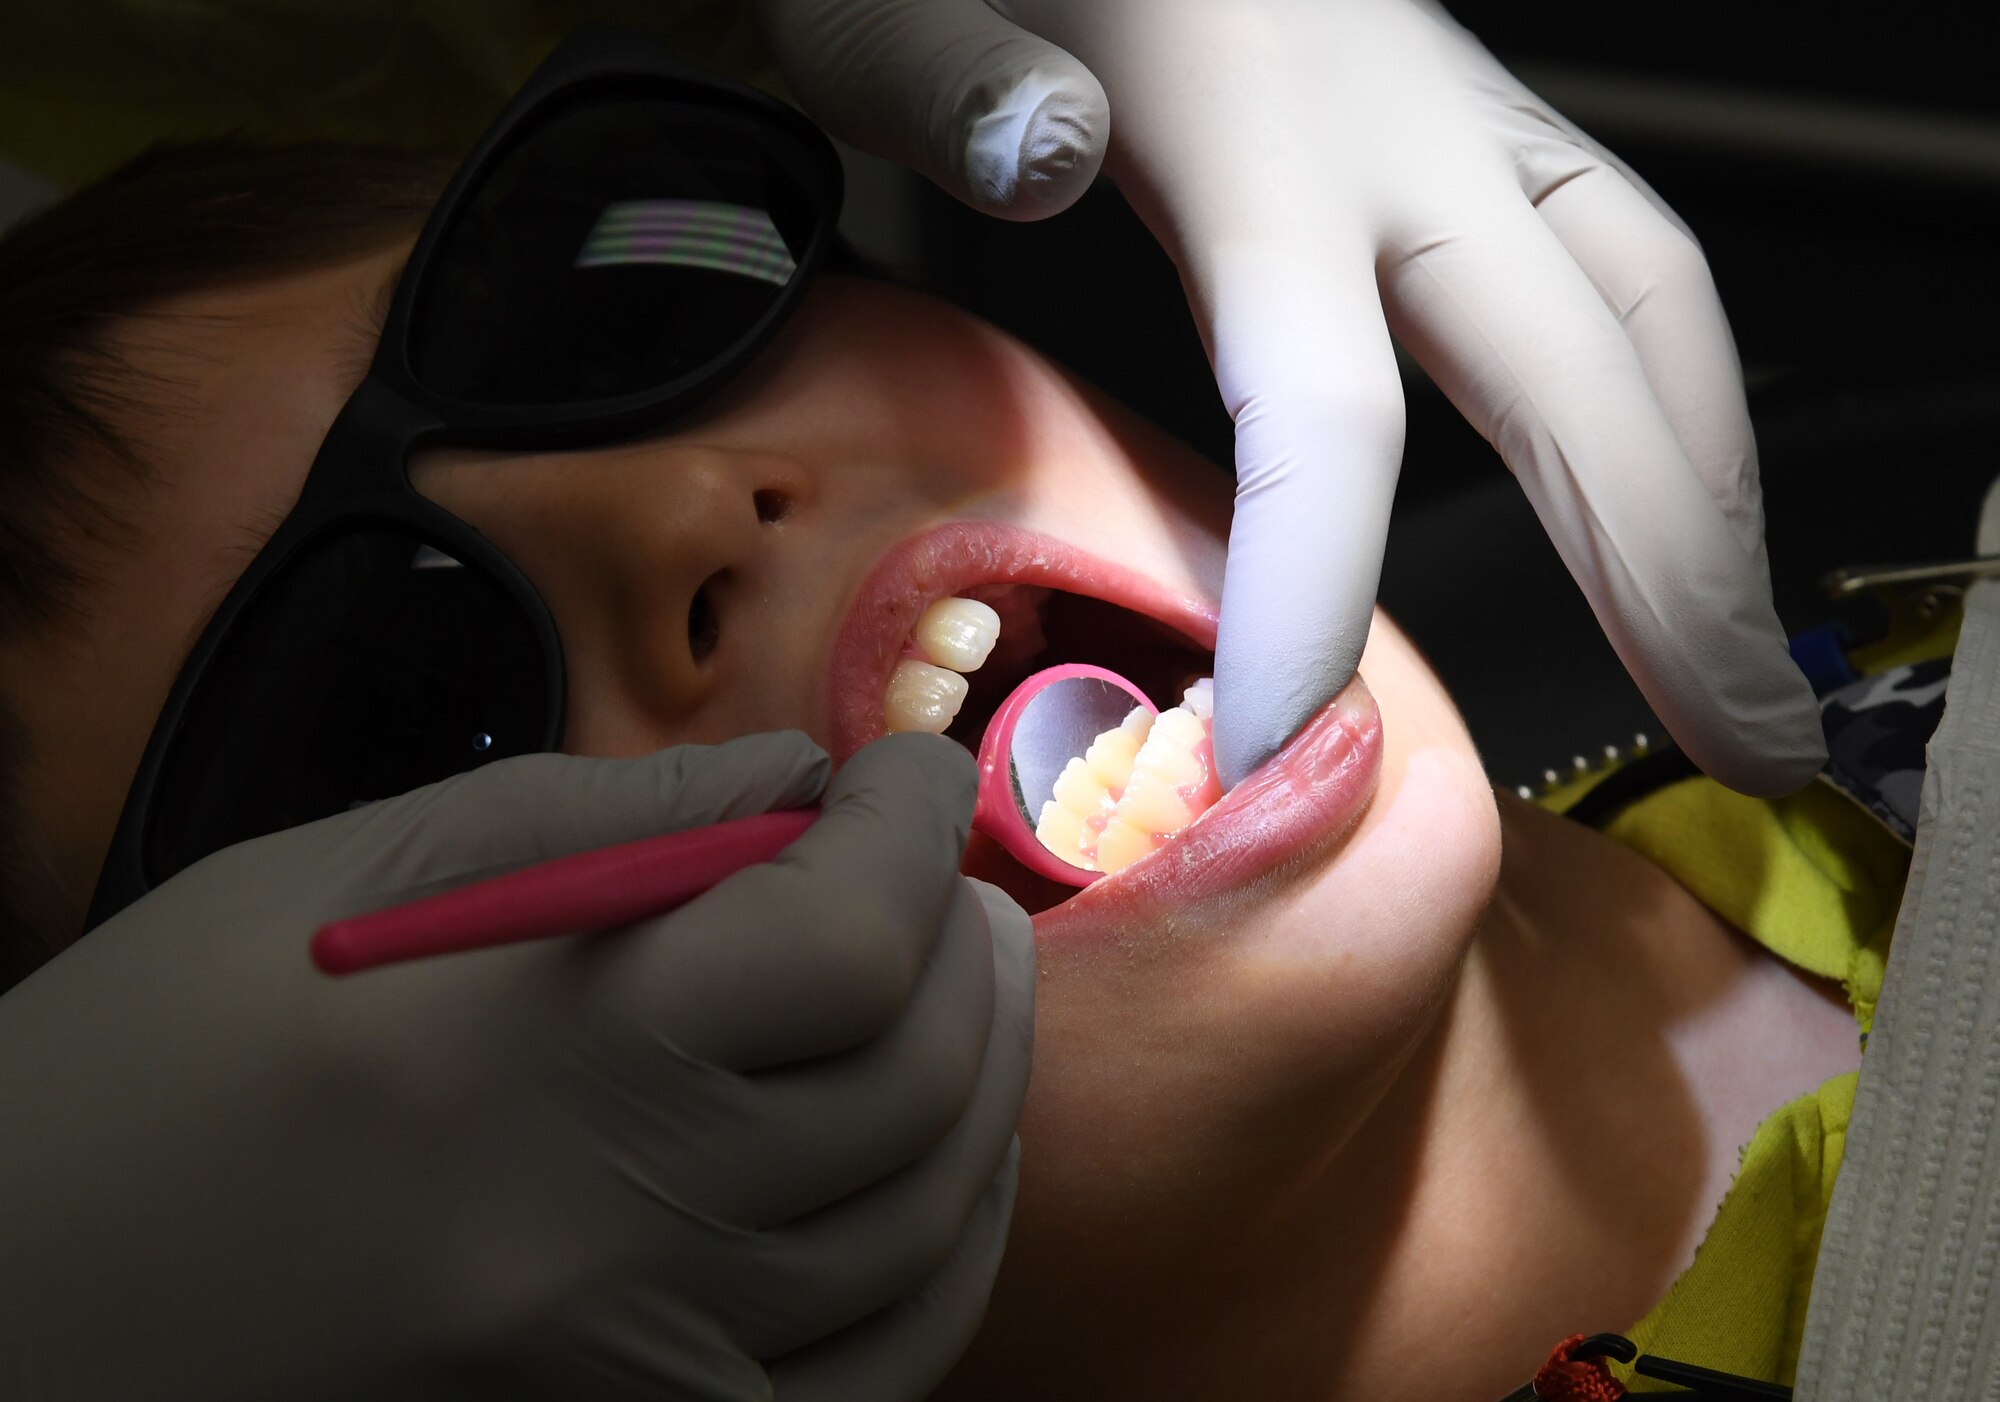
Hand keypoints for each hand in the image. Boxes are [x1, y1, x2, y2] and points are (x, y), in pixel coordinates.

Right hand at [0, 730, 1031, 1400]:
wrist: (26, 1317)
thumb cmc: (148, 1072)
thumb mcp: (344, 882)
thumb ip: (606, 817)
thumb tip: (795, 781)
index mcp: (538, 1060)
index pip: (846, 935)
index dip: (909, 824)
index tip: (905, 767)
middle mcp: (615, 1241)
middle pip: (915, 1078)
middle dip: (963, 945)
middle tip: (945, 873)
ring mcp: (638, 1377)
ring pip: (924, 1228)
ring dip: (984, 1084)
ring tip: (967, 986)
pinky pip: (875, 1372)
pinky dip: (940, 1250)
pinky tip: (936, 1160)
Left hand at [753, 0, 1826, 794]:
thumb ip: (950, 76)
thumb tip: (1042, 155)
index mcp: (1251, 128)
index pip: (1321, 403)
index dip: (1318, 588)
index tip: (1285, 744)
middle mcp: (1401, 127)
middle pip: (1576, 378)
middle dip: (1669, 583)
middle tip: (1739, 750)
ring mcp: (1461, 116)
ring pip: (1647, 311)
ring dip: (1712, 494)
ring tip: (1737, 648)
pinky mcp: (1479, 120)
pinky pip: (1628, 258)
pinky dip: (1683, 391)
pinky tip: (1689, 479)